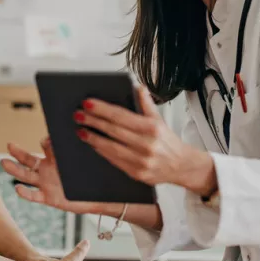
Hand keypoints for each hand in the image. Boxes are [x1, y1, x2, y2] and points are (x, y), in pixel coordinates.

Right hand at [2, 139, 122, 216]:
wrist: (97, 197)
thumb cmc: (92, 176)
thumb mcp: (83, 161)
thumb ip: (77, 151)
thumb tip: (79, 136)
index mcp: (57, 158)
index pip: (47, 147)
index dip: (46, 143)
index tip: (48, 140)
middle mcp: (48, 169)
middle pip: (29, 159)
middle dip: (18, 152)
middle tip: (9, 145)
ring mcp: (46, 183)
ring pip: (27, 176)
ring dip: (15, 169)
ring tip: (4, 162)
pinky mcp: (49, 198)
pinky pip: (34, 196)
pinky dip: (25, 193)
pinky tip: (17, 188)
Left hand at [76, 86, 218, 196]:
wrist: (181, 166)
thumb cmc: (168, 141)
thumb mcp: (159, 119)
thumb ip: (146, 104)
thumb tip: (138, 87)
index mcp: (152, 128)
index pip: (121, 116)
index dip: (102, 109)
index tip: (88, 104)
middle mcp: (147, 144)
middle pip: (113, 130)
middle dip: (93, 122)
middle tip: (78, 115)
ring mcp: (141, 161)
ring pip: (111, 147)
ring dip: (93, 138)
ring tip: (81, 130)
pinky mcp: (136, 173)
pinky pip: (114, 161)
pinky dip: (102, 152)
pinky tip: (93, 144)